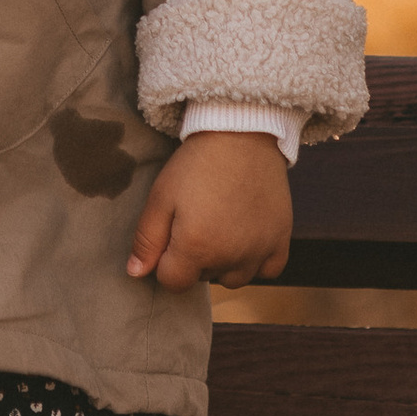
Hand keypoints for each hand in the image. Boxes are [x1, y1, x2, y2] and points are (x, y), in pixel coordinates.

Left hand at [127, 129, 292, 293]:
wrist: (242, 133)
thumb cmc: (196, 164)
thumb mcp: (161, 196)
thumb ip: (147, 240)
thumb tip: (135, 273)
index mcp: (196, 248)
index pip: (173, 282)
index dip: (166, 261)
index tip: (171, 234)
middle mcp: (231, 256)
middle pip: (203, 278)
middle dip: (195, 258)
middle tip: (198, 219)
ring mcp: (259, 249)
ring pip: (235, 278)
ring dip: (224, 262)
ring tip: (221, 226)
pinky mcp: (281, 239)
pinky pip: (269, 270)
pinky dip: (257, 260)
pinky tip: (246, 237)